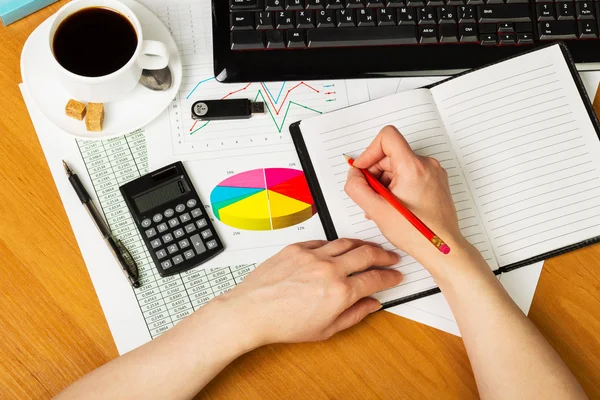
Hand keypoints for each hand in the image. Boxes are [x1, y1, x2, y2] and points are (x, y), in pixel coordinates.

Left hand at [217, 239, 401, 345]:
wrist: (251, 311)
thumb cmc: (284, 324)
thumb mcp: (326, 330)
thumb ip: (354, 315)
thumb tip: (372, 305)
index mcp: (340, 292)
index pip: (376, 279)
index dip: (390, 277)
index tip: (395, 276)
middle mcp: (330, 269)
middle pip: (367, 254)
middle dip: (384, 255)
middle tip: (390, 258)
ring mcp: (313, 256)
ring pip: (347, 243)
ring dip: (363, 245)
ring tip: (370, 250)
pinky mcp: (297, 248)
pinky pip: (324, 241)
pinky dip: (336, 245)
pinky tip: (339, 249)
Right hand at [344, 126, 479, 277]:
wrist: (442, 249)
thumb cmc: (417, 233)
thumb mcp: (376, 210)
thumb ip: (356, 188)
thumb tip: (353, 175)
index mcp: (414, 167)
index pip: (387, 137)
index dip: (369, 152)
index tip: (363, 170)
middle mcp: (427, 165)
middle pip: (390, 154)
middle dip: (375, 173)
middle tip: (371, 196)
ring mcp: (433, 174)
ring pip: (398, 166)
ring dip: (384, 182)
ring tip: (383, 205)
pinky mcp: (435, 182)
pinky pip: (409, 175)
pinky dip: (396, 187)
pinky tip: (393, 206)